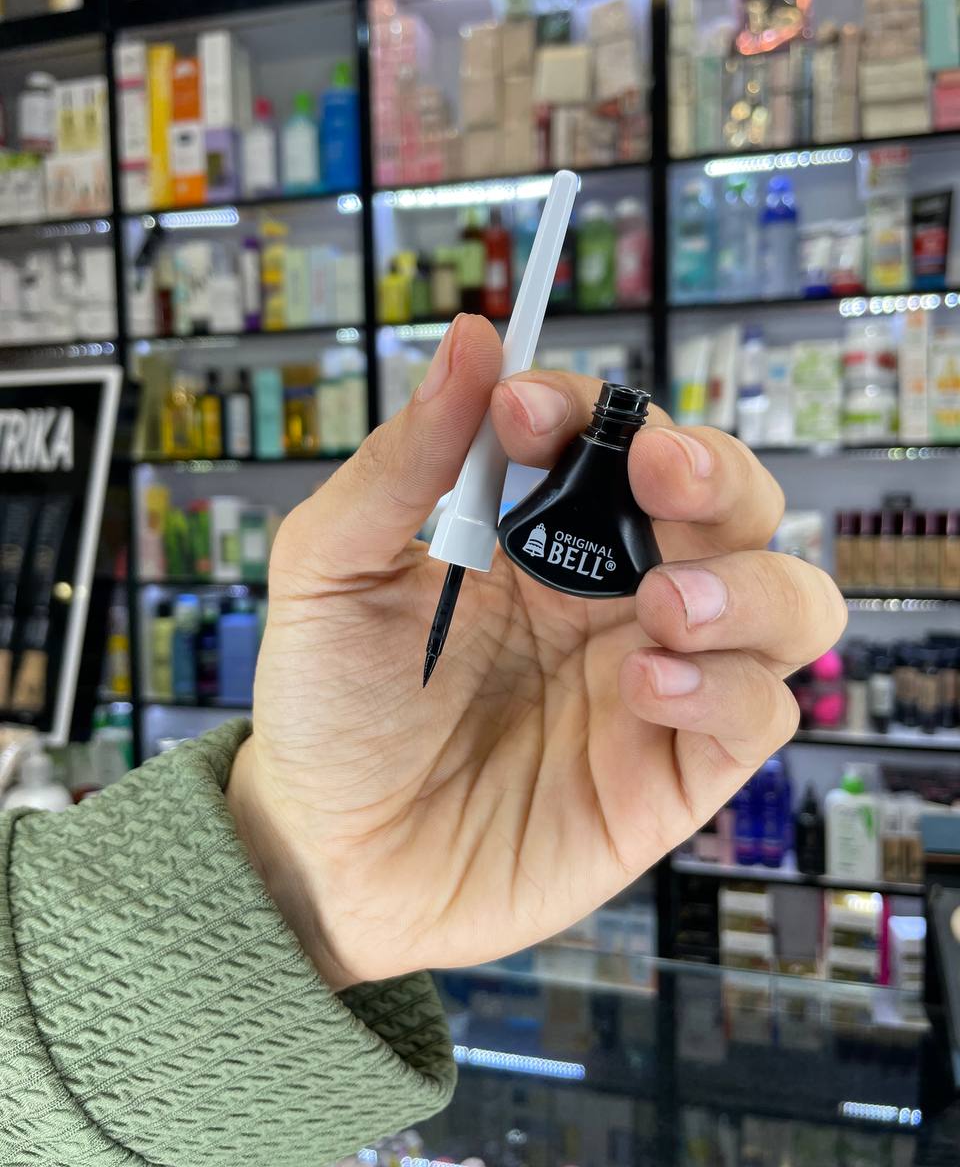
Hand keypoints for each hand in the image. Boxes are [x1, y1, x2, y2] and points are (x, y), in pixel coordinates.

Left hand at [227, 314, 845, 989]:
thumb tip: (469, 341)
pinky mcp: (672, 772)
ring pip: (786, 599)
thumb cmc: (327, 709)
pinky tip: (642, 685)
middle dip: (714, 469)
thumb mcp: (333, 570)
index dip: (589, 407)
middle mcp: (612, 596)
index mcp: (540, 535)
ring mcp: (654, 681)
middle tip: (656, 472)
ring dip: (750, 580)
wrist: (326, 856)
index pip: (613, 437)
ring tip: (665, 601)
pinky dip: (723, 685)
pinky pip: (758, 712)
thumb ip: (402, 463)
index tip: (523, 412)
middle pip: (730, 502)